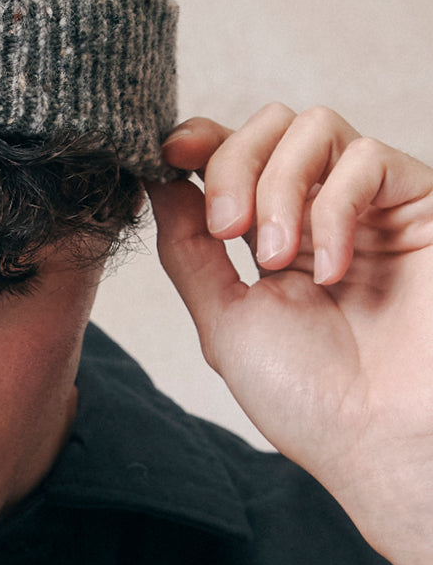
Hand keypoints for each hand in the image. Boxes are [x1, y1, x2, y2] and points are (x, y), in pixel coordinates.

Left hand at [149, 103, 432, 564]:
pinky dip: (334, 209)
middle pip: (269, 126)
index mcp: (271, 239)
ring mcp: (369, 207)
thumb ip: (188, 249)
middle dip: (232, 165)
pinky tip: (330, 271)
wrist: (378, 439)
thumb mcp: (224, 319)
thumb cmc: (306, 396)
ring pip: (314, 127)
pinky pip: (367, 159)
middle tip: (226, 228)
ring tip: (275, 258)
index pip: (235, 154)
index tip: (168, 154)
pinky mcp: (417, 205)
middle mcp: (319, 214)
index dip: (200, 140)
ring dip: (278, 186)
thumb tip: (158, 183)